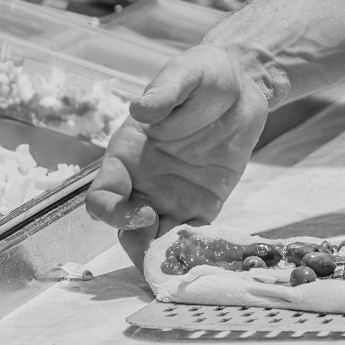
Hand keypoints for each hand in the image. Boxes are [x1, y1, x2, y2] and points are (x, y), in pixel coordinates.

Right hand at [85, 43, 272, 263]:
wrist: (242, 85)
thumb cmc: (203, 75)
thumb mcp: (185, 74)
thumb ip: (165, 91)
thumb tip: (141, 107)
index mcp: (127, 155)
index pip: (102, 196)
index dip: (113, 212)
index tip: (143, 212)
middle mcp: (143, 182)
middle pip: (125, 230)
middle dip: (138, 249)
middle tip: (164, 256)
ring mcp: (172, 196)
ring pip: (155, 241)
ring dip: (164, 260)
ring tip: (184, 270)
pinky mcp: (203, 204)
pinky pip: (192, 237)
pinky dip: (195, 254)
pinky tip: (207, 262)